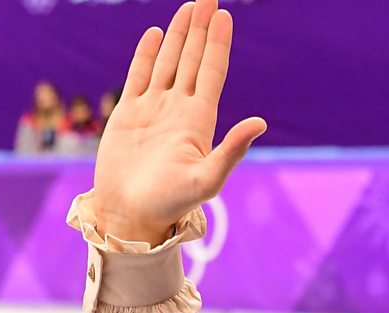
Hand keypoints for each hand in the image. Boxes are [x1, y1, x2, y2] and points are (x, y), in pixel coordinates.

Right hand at [90, 0, 265, 244]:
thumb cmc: (169, 204)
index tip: (224, 14)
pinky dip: (146, 54)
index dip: (217, 43)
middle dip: (201, 28)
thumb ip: (232, 152)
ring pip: (168, 62)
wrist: (130, 216)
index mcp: (199, 120)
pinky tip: (155, 33)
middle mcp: (178, 109)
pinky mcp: (128, 115)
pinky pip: (139, 76)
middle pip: (192, 59)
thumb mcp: (206, 181)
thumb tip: (260, 122)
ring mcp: (153, 110)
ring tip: (189, 6)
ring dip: (179, 35)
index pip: (211, 71)